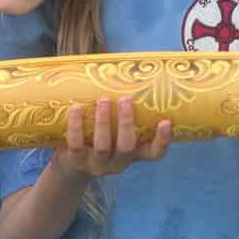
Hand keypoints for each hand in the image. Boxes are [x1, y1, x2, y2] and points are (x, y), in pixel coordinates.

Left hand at [51, 98, 170, 181]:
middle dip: (126, 123)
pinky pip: (76, 145)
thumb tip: (128, 71)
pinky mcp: (76, 162)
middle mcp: (118, 162)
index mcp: (133, 154)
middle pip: (127, 147)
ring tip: (103, 100)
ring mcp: (97, 164)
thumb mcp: (116, 133)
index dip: (162, 140)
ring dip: (103, 121)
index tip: (166, 121)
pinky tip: (77, 108)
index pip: (154, 153)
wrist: (72, 167)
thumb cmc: (100, 139)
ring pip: (102, 146)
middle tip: (125, 99)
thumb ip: (124, 112)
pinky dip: (76, 126)